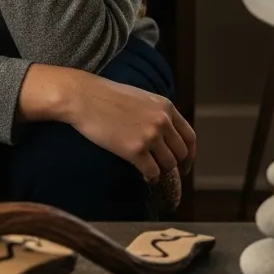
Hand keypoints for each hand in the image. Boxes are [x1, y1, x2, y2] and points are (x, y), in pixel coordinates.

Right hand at [64, 71, 196, 182]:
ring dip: (160, 171)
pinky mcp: (135, 150)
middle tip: (164, 171)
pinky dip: (150, 178)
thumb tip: (164, 134)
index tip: (184, 164)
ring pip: (168, 165)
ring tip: (150, 171)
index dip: (189, 155)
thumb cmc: (105, 96)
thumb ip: (156, 113)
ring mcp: (150, 136)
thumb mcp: (140, 97)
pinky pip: (152, 172)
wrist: (83, 97)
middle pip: (180, 153)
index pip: (189, 137)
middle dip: (174, 165)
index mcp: (165, 107)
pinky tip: (143, 176)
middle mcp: (162, 121)